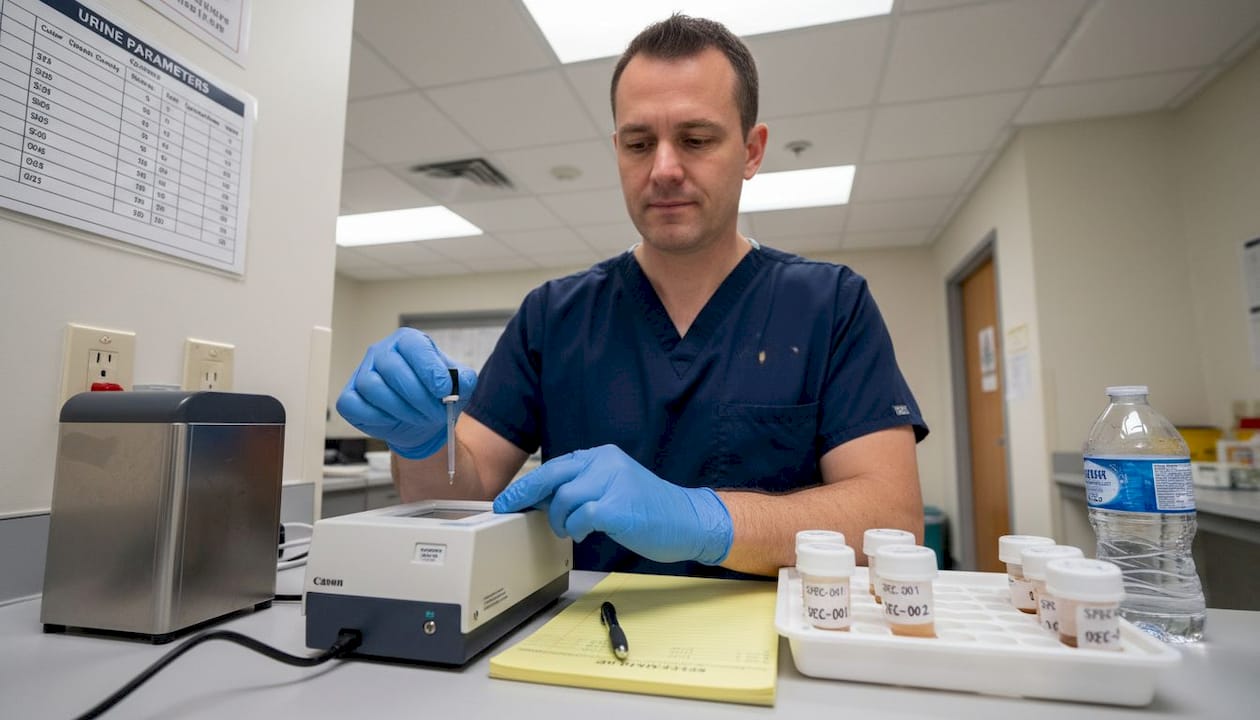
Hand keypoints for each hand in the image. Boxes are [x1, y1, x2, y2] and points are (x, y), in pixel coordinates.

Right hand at [335, 328, 476, 458]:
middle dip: (418, 396)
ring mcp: (362, 373)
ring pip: (372, 386)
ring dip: (400, 408)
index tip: (444, 390)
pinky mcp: (349, 396)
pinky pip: (354, 404)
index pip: (414, 346)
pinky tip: (393, 419)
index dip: (429, 369)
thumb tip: (460, 381)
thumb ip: (464, 380)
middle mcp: (382, 352)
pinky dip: (377, 417)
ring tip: (419, 417)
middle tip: (436, 413)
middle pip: (392, 368)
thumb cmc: (436, 397)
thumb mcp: (459, 386)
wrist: (421, 420)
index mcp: (408, 341)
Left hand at [492, 445, 732, 564]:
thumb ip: (584, 487)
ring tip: (569, 530)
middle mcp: (606, 463)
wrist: (688, 520)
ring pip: (563, 499)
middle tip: (509, 509)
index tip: (508, 499)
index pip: (556, 466)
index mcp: (603, 456)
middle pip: (552, 475)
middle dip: (525, 494)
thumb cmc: (649, 510)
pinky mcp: (618, 507)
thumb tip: (545, 502)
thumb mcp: (615, 486)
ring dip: (559, 520)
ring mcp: (613, 483)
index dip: (528, 484)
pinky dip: (576, 528)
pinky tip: (585, 534)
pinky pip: (580, 517)